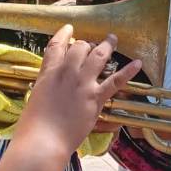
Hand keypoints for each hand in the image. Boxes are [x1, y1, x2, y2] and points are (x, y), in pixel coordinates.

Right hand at [18, 25, 140, 156]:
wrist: (43, 142)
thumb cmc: (33, 126)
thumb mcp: (35, 97)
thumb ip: (45, 86)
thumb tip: (51, 83)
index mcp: (48, 72)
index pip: (57, 45)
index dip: (64, 34)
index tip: (69, 29)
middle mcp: (67, 72)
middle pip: (80, 47)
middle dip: (86, 44)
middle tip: (90, 45)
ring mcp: (83, 83)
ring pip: (98, 56)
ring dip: (107, 45)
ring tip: (112, 38)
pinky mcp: (96, 97)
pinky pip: (116, 80)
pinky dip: (128, 71)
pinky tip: (138, 63)